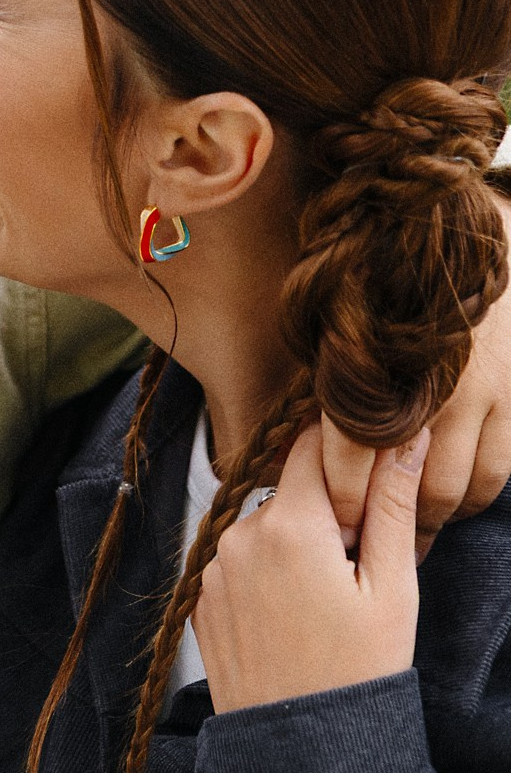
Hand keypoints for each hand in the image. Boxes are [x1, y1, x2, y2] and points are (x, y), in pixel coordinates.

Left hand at [196, 424, 425, 712]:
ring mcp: (212, 566)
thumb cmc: (359, 669)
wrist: (300, 745)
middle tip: (360, 565)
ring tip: (327, 602)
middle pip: (289, 490)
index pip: (312, 444)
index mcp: (288, 524)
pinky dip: (268, 574)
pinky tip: (295, 616)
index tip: (374, 475)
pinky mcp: (199, 595)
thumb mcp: (393, 587)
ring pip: (264, 527)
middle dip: (327, 512)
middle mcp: (238, 535)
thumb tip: (407, 436)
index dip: (348, 452)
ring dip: (297, 545)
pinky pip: (241, 563)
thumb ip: (395, 504)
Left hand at [324, 225, 510, 556]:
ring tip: (408, 530)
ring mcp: (481, 393)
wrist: (459, 232)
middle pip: (403, 482)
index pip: (347, 452)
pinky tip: (451, 503)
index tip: (331, 517)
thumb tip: (283, 434)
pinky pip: (496, 472)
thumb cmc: (384, 274)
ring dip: (430, 517)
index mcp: (378, 368)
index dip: (339, 493)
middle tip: (364, 540)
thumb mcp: (339, 317)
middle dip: (382, 517)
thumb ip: (321, 379)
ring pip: (457, 488)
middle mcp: (429, 386)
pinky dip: (473, 497)